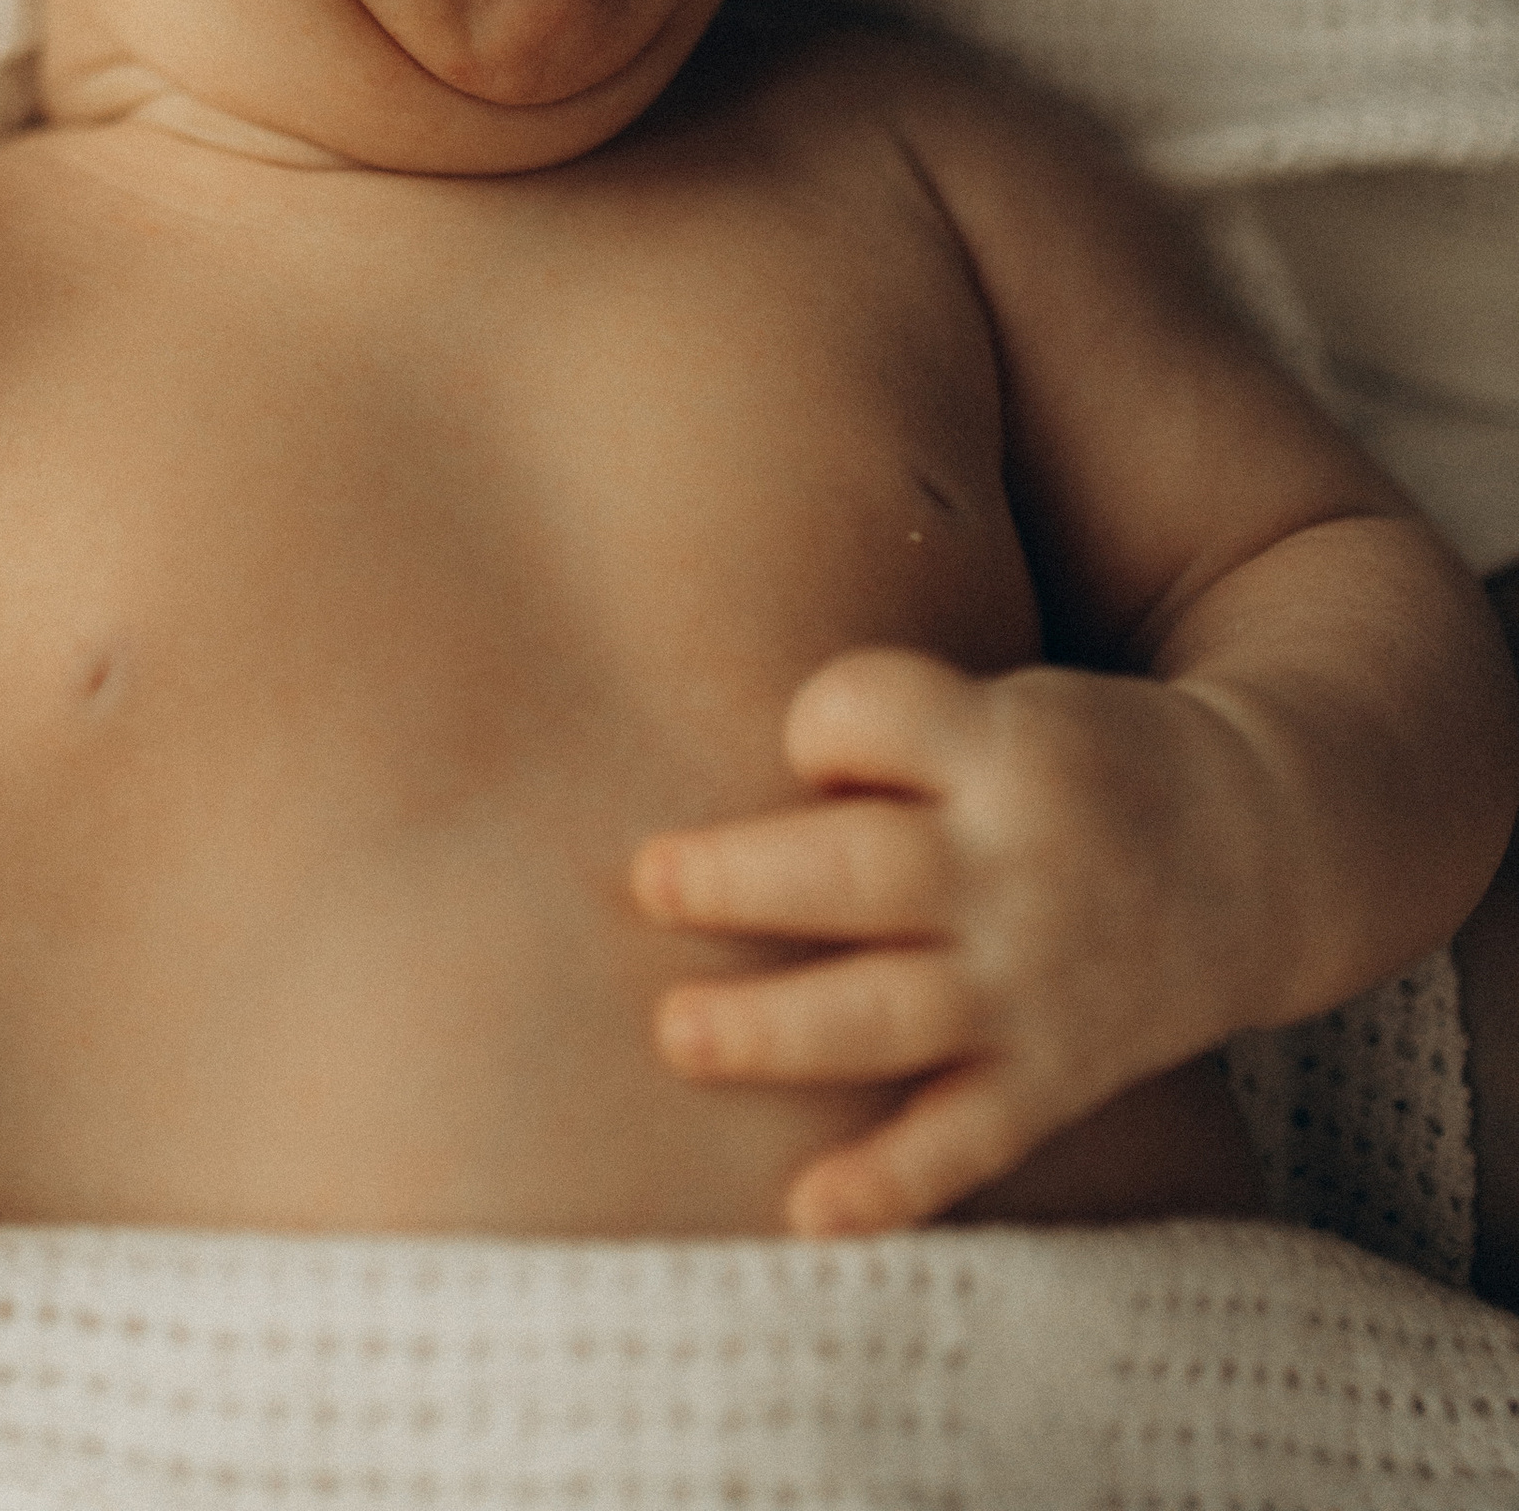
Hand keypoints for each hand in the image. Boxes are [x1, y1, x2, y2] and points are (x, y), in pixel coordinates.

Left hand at [630, 647, 1282, 1234]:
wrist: (1263, 847)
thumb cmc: (1079, 758)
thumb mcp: (1006, 700)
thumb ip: (890, 735)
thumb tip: (726, 793)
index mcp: (1008, 746)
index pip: (868, 713)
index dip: (817, 721)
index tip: (806, 743)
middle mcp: (1018, 867)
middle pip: (862, 871)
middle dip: (747, 879)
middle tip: (650, 879)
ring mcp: (1037, 982)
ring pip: (891, 1011)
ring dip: (778, 1029)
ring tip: (676, 1033)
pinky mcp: (1057, 1075)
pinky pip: (966, 1138)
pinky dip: (891, 1181)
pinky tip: (808, 1211)